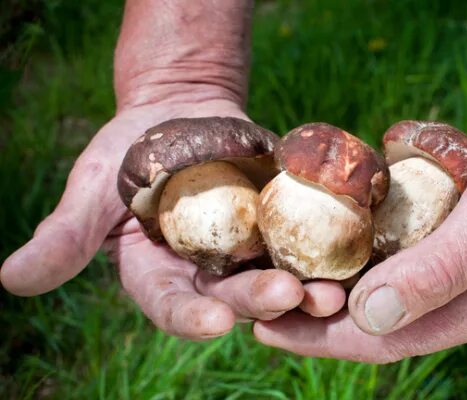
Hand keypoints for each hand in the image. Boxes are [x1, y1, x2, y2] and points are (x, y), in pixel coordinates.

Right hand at [0, 98, 344, 337]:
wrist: (180, 112)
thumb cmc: (128, 150)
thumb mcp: (93, 190)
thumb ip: (65, 237)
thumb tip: (10, 280)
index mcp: (161, 276)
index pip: (175, 305)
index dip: (193, 315)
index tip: (214, 320)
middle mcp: (209, 273)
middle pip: (236, 297)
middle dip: (260, 301)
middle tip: (289, 295)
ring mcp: (250, 250)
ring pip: (278, 277)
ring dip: (307, 289)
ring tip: (331, 291)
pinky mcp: (282, 222)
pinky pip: (307, 239)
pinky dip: (328, 248)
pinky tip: (351, 254)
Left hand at [253, 104, 466, 361]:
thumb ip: (439, 273)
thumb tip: (367, 317)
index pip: (386, 340)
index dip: (321, 338)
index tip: (265, 328)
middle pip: (381, 319)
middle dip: (320, 316)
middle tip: (261, 301)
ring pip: (393, 288)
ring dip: (342, 285)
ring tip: (289, 274)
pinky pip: (409, 256)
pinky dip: (373, 253)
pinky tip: (345, 239)